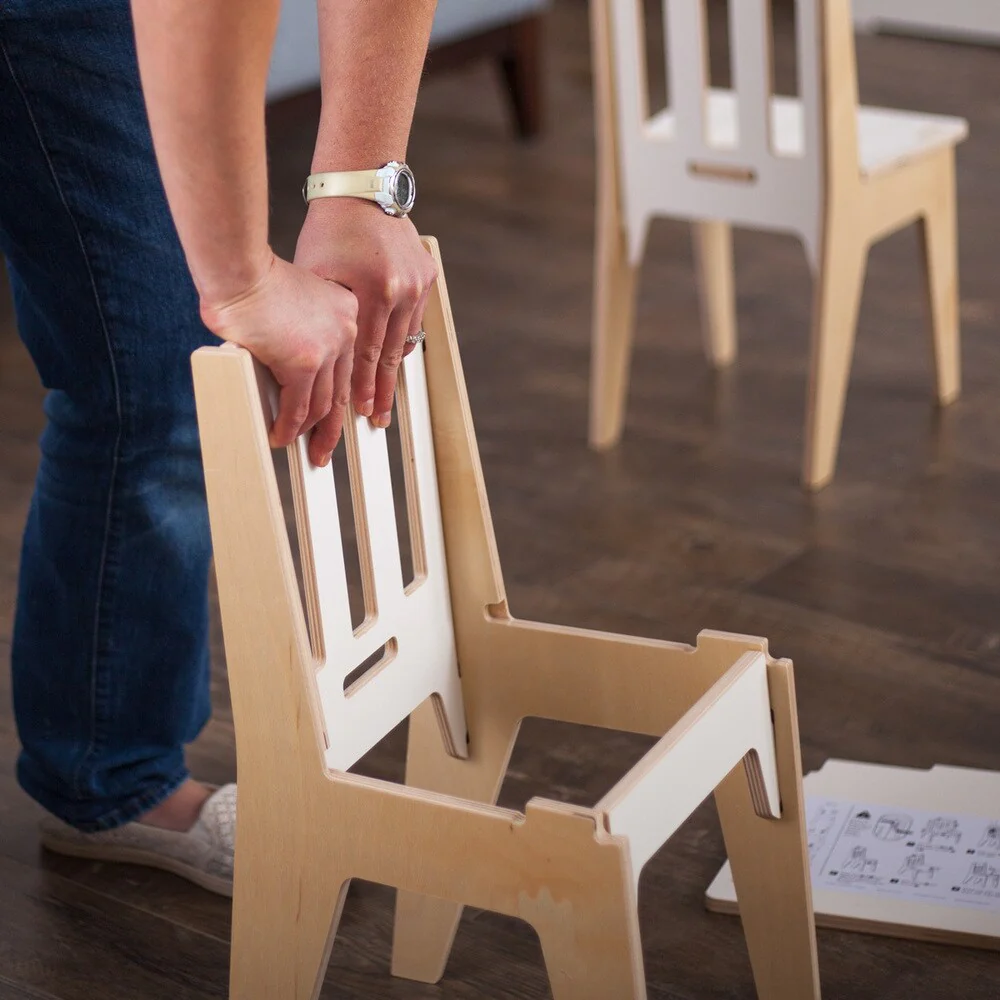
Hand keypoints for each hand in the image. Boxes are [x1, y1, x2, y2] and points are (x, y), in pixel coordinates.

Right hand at [200, 252, 357, 466]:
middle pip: (341, 389)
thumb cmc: (252, 279)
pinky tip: (280, 436)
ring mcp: (327, 348)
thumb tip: (287, 358)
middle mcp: (345, 330)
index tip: (336, 414)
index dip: (341, 394)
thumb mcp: (293, 300)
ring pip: (323, 403)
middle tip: (323, 446)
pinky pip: (299, 406)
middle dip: (331, 424)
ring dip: (309, 431)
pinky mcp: (303, 363)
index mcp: (346, 312)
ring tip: (298, 447)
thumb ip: (301, 328)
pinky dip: (289, 425)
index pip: (347, 364)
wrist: (238, 271)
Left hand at [293, 197, 436, 427]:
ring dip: (393, 370)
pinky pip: (415, 320)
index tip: (359, 411)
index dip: (361, 385)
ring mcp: (419, 283)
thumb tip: (319, 359)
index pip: (366, 352)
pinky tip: (393, 361)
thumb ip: (324, 316)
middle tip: (378, 419)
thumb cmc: (328, 230)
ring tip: (385, 398)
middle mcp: (403, 290)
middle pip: (390, 354)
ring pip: (406, 339)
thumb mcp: (316, 273)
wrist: (361, 190)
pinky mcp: (427, 276)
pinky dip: (402, 341)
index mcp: (374, 290)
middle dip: (381, 390)